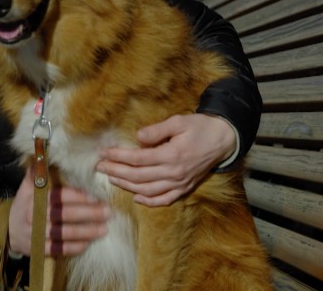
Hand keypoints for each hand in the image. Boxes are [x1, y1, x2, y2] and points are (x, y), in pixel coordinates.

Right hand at [8, 165, 111, 256]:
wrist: (8, 231)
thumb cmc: (24, 205)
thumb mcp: (27, 187)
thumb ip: (38, 172)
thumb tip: (45, 153)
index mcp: (35, 198)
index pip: (60, 196)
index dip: (79, 197)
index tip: (97, 197)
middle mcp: (36, 215)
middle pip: (66, 215)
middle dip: (89, 214)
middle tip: (108, 212)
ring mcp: (37, 234)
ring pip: (65, 233)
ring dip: (86, 232)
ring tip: (104, 229)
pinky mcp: (39, 249)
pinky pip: (59, 249)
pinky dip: (74, 247)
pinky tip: (88, 243)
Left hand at [96, 113, 235, 206]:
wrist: (223, 139)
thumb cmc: (199, 127)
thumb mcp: (178, 122)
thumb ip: (157, 131)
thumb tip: (137, 138)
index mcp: (172, 155)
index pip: (138, 159)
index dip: (118, 156)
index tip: (103, 153)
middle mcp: (174, 173)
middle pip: (138, 176)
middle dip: (116, 172)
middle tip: (99, 167)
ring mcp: (180, 183)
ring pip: (148, 190)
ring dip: (127, 186)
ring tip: (112, 178)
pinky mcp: (185, 188)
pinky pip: (165, 199)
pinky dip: (149, 201)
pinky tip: (136, 198)